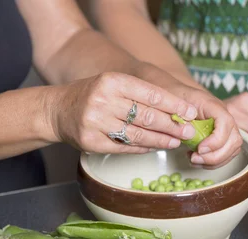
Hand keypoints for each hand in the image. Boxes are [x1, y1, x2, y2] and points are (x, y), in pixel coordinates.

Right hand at [50, 71, 202, 153]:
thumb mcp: (113, 85)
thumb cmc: (93, 95)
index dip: (174, 105)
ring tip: (176, 141)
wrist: (56, 110)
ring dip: (161, 140)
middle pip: (147, 116)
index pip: (151, 94)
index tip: (191, 112)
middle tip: (189, 131)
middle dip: (172, 125)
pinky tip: (156, 146)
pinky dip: (143, 147)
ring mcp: (96, 122)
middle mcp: (103, 100)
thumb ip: (140, 94)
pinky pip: (124, 147)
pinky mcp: (91, 141)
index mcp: (112, 81)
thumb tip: (176, 110)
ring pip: (137, 134)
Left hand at [135, 67, 243, 168]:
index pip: (226, 122)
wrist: (177, 95)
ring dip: (215, 161)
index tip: (199, 149)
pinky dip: (213, 161)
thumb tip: (188, 132)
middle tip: (195, 158)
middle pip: (234, 140)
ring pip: (233, 149)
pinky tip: (197, 157)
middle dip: (216, 156)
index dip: (216, 140)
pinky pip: (227, 153)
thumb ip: (180, 117)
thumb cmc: (174, 98)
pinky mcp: (223, 137)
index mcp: (213, 104)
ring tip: (194, 159)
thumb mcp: (172, 104)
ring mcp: (226, 127)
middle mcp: (224, 115)